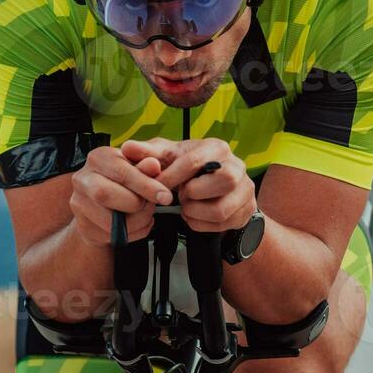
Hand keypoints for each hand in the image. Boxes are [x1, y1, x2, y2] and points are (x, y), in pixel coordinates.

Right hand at [69, 146, 172, 247]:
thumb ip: (147, 167)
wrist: (107, 200)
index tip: (165, 196)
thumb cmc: (126, 179)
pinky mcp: (83, 225)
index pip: (121, 172)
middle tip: (150, 205)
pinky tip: (137, 223)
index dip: (146, 186)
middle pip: (105, 195)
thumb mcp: (140, 167)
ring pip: (109, 220)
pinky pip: (111, 235)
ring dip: (137, 221)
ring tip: (145, 214)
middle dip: (136, 204)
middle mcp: (83, 179)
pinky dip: (133, 233)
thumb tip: (153, 165)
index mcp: (98, 158)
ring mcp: (79, 203)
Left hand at [121, 138, 256, 234]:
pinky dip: (200, 224)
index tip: (155, 189)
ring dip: (194, 212)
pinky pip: (221, 225)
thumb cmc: (188, 168)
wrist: (213, 187)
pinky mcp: (245, 210)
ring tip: (186, 205)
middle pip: (221, 181)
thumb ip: (147, 153)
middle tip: (180, 195)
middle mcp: (236, 165)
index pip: (193, 162)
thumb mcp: (168, 157)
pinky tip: (194, 215)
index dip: (170, 178)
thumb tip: (127, 148)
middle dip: (192, 194)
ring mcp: (245, 189)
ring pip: (219, 209)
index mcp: (216, 147)